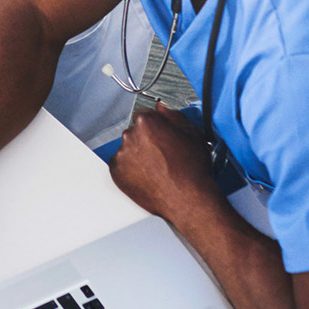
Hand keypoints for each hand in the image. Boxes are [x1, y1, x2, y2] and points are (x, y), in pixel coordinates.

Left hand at [110, 105, 209, 219]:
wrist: (187, 198)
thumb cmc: (191, 169)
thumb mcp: (192, 133)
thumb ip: (173, 115)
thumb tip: (161, 109)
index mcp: (146, 122)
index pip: (144, 114)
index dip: (155, 125)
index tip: (159, 133)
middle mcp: (130, 136)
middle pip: (135, 132)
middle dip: (146, 140)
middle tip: (162, 154)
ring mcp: (122, 155)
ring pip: (128, 149)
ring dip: (138, 154)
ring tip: (157, 167)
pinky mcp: (117, 173)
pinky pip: (121, 165)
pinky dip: (131, 169)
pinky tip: (148, 175)